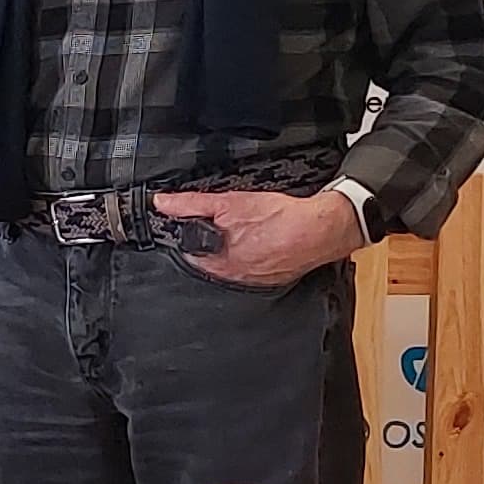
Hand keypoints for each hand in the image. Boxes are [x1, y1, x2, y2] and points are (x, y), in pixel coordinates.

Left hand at [153, 187, 365, 285]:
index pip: (185, 253)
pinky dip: (249, 256)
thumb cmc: (281, 217)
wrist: (321, 229)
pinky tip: (258, 242)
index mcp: (217, 263)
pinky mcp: (269, 280)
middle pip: (204, 261)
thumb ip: (192, 204)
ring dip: (228, 250)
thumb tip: (161, 203)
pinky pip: (250, 269)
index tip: (187, 226)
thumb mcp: (229, 203)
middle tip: (222, 225)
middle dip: (206, 244)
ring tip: (244, 232)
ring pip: (227, 265)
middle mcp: (232, 277)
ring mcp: (252, 280)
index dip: (184, 237)